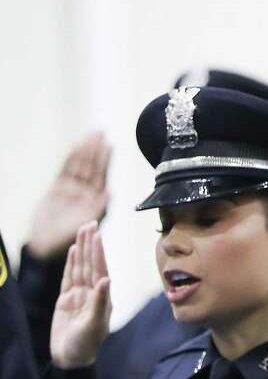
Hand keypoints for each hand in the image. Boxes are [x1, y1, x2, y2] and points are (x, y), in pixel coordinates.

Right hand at [27, 132, 111, 260]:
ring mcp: (72, 190)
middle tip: (101, 132)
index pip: (101, 175)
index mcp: (95, 200)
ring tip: (91, 135)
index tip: (109, 145)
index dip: (105, 160)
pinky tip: (76, 147)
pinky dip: (70, 158)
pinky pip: (65, 170)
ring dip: (85, 150)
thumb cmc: (69, 240)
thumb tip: (110, 193)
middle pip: (91, 166)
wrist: (46, 247)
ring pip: (79, 166)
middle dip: (96, 150)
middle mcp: (85, 193)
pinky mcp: (58, 189)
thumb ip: (98, 208)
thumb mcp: (86, 224)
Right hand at [50, 222, 111, 368]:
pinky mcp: (66, 300)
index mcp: (103, 297)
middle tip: (90, 224)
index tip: (97, 235)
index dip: (98, 252)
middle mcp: (93, 293)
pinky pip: (68, 277)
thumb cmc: (86, 344)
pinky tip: (72, 251)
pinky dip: (70, 263)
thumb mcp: (94, 324)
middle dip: (90, 245)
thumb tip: (106, 280)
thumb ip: (100, 301)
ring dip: (81, 250)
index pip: (100, 269)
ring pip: (79, 267)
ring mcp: (79, 295)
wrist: (71, 357)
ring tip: (82, 231)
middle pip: (90, 264)